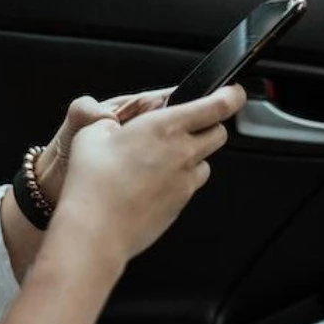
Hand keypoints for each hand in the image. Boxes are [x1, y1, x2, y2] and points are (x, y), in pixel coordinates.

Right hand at [52, 85, 246, 263]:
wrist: (96, 231)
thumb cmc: (92, 183)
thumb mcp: (91, 134)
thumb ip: (109, 121)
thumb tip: (113, 123)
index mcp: (165, 126)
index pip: (217, 106)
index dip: (231, 95)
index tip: (232, 92)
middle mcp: (182, 153)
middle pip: (219, 133)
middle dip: (208, 126)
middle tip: (186, 127)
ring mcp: (184, 181)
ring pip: (205, 162)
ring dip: (192, 156)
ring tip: (161, 159)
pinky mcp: (180, 205)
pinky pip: (189, 185)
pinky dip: (179, 180)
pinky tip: (152, 184)